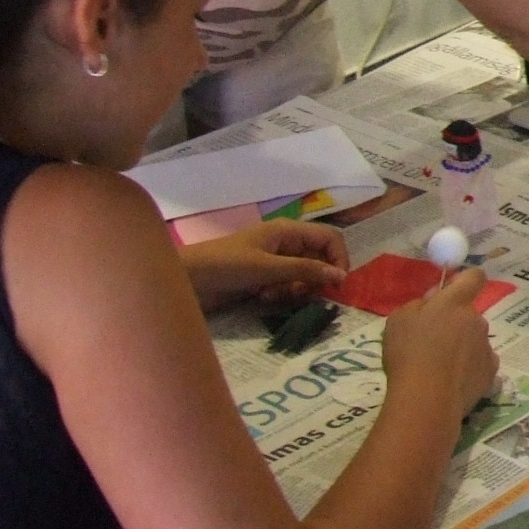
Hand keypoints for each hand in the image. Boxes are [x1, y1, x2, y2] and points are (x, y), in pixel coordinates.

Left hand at [179, 219, 348, 309]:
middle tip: (298, 293)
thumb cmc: (226, 266)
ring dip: (295, 289)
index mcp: (288, 231)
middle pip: (319, 260)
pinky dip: (281, 294)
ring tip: (273, 295)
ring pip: (304, 276)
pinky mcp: (264, 278)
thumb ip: (305, 271)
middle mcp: (286, 244)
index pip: (330, 239)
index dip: (338, 259)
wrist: (187, 280)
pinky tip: (263, 297)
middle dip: (313, 279)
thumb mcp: (268, 268)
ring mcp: (274, 261)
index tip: (337, 285)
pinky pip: (287, 286)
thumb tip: (342, 276)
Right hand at [382, 268, 497, 419]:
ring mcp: (486, 346)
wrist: (427, 399)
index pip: (474, 277)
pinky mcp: (491, 371)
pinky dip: (469, 368)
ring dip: (461, 347)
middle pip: (468, 314)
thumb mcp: (398, 320)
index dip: (466, 280)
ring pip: (474, 339)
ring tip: (439, 368)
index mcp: (455, 303)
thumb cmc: (408, 354)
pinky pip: (480, 362)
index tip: (453, 290)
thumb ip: (419, 305)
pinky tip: (452, 381)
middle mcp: (477, 320)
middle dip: (455, 323)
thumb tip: (433, 300)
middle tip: (431, 342)